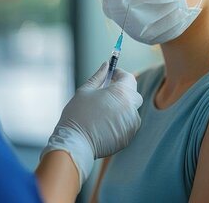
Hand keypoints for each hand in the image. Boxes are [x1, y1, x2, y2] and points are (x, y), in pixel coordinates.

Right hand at [41, 62, 142, 185]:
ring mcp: (131, 123)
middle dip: (123, 92)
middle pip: (133, 94)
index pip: (129, 78)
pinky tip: (105, 125)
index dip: (120, 75)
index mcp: (120, 93)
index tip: (112, 76)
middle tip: (107, 94)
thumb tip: (106, 65)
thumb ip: (99, 76)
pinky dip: (121, 122)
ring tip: (103, 113)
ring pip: (131, 111)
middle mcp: (130, 107)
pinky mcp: (129, 136)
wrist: (74, 143)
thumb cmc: (77, 115)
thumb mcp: (85, 91)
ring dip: (122, 109)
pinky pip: (129, 124)